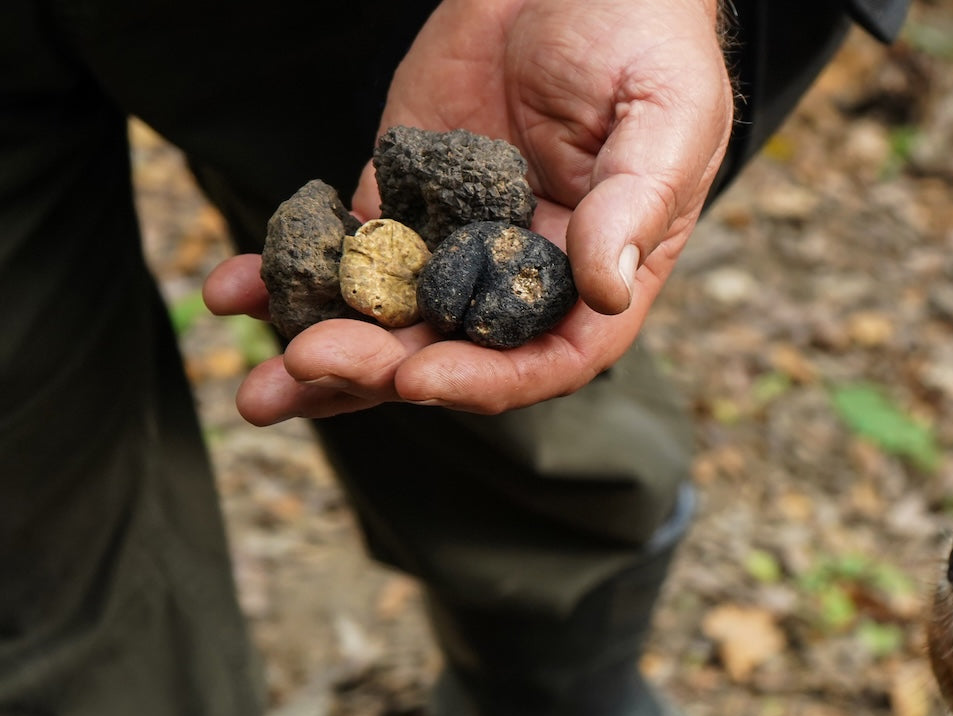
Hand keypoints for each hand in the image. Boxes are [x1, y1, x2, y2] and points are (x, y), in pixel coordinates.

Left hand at [204, 0, 730, 423]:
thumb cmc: (646, 43)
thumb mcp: (664, 121)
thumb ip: (634, 203)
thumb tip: (606, 292)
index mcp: (596, 276)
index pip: (544, 358)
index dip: (484, 378)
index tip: (420, 375)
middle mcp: (521, 274)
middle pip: (449, 347)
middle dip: (378, 367)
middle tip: (309, 364)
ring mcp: (455, 237)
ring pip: (387, 316)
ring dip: (323, 352)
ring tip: (259, 386)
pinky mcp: (402, 191)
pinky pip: (344, 245)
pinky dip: (291, 271)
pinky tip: (238, 288)